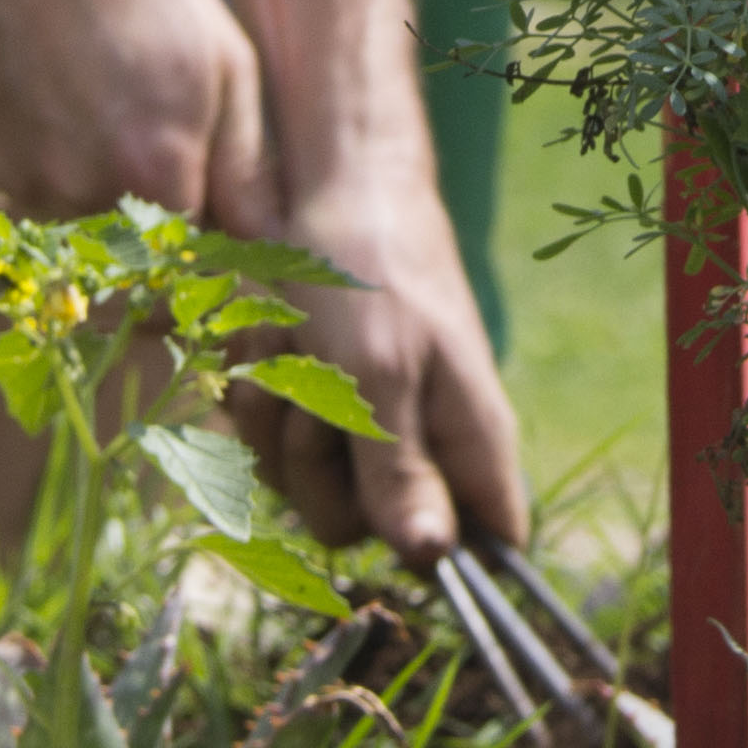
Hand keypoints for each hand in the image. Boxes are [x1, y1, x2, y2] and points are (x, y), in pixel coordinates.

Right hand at [0, 0, 269, 218]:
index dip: (205, 213)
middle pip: (139, 245)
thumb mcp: (221, 55)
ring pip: (82, 226)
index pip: (199, 247)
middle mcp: (88, 197)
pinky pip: (32, 201)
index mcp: (161, 171)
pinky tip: (51, 98)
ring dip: (96, 187)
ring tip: (92, 97)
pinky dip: (48, 168)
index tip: (198, 172)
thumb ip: (245, 164)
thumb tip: (266, 240)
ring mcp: (26, 188)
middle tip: (139, 116)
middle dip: (151, 203)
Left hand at [231, 167, 526, 566]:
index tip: (395, 530)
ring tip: (294, 347)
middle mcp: (422, 442)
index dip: (453, 563)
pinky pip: (266, 441)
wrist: (326, 184)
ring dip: (278, 418)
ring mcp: (363, 424)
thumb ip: (399, 468)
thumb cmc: (371, 271)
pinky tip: (267, 340)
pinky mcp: (312, 402)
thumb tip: (433, 559)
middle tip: (319, 400)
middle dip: (319, 469)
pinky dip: (254, 392)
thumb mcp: (380, 372)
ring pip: (303, 484)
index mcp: (471, 440)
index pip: (493, 545)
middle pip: (363, 528)